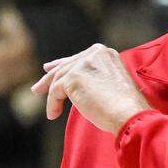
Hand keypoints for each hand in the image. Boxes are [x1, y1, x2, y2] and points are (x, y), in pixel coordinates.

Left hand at [30, 44, 150, 133]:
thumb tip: (73, 83)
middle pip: (66, 66)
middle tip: (38, 88)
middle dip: (50, 78)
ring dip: (52, 97)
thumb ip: (94, 77)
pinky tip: (54, 114)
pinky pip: (56, 91)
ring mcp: (83, 64)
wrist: (129, 114)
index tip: (50, 70)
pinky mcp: (74, 77)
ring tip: (52, 111)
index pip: (78, 58)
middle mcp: (95, 53)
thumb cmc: (124, 107)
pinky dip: (53, 104)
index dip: (63, 65)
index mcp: (106, 53)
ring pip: (59, 79)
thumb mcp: (110, 84)